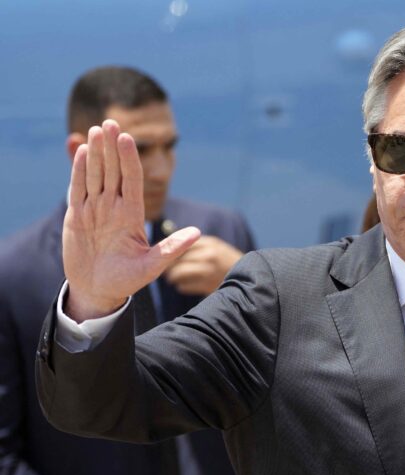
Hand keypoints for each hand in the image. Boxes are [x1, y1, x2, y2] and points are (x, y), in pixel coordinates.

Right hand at [63, 120, 200, 320]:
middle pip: (113, 171)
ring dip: (96, 153)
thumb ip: (171, 249)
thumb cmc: (126, 280)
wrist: (98, 291)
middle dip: (112, 148)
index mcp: (132, 215)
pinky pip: (77, 189)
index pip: (132, 181)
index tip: (128, 139)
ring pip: (95, 175)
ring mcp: (95, 210)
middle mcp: (114, 207)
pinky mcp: (76, 216)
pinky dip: (78, 171)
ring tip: (97, 130)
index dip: (130, 160)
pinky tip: (81, 151)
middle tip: (111, 123)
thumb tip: (198, 233)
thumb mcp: (151, 266)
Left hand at [164, 235, 242, 294]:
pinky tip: (182, 285)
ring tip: (172, 278)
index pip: (181, 243)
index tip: (162, 254)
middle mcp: (209, 254)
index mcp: (210, 242)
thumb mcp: (216, 247)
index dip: (169, 249)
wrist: (249, 278)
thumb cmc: (227, 262)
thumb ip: (198, 245)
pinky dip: (181, 286)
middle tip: (164, 268)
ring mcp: (209, 270)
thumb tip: (171, 244)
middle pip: (177, 257)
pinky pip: (184, 286)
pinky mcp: (208, 286)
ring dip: (172, 276)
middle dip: (168, 263)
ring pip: (178, 272)